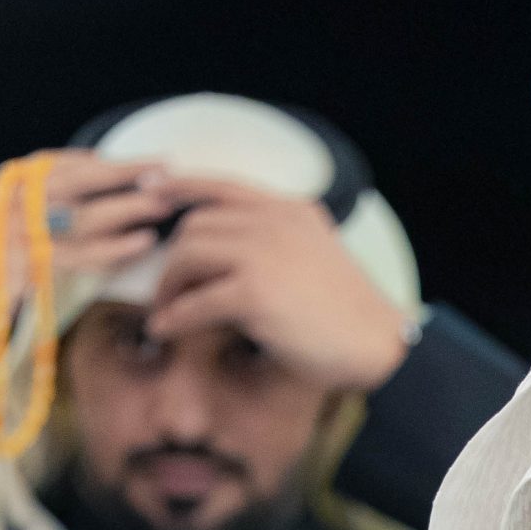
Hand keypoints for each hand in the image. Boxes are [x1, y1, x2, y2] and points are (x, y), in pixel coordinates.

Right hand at [0, 151, 178, 413]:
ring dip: (124, 208)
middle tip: (166, 170)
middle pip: (68, 180)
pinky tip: (138, 246)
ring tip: (164, 205)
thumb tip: (54, 235)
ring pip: (75, 215)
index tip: (132, 162)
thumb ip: (9, 236)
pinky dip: (108, 250)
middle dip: (120, 173)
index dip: (93, 163)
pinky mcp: (7, 274)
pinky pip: (70, 258)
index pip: (47, 167)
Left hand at [144, 177, 410, 392]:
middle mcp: (273, 222)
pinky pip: (197, 301)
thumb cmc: (350, 314)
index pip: (223, 186)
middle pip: (197, 225)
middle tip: (164, 288)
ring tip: (164, 312)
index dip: (182, 186)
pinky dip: (176, 316)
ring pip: (190, 256)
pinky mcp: (254, 294)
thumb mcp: (317, 256)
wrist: (378, 344)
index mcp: (289, 211)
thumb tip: (239, 262)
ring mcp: (262, 255)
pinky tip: (166, 330)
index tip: (152, 190)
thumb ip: (281, 244)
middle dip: (172, 258)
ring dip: (170, 286)